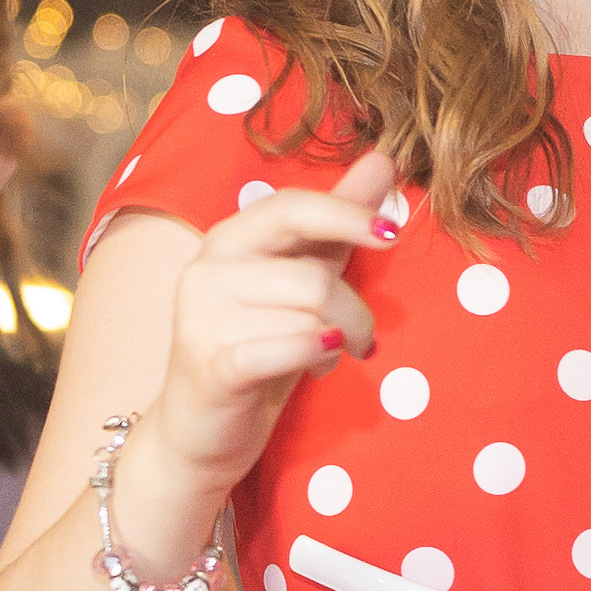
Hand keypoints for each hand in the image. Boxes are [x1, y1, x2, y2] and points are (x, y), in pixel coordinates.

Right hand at [144, 148, 401, 502]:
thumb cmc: (255, 347)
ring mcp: (203, 319)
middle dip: (353, 307)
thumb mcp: (299, 281)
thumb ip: (336, 224)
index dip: (347, 215)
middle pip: (309, 273)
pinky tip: (321, 363)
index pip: (291, 206)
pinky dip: (315, 354)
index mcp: (230, 240)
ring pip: (307, 317)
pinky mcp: (211, 368)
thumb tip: (383, 160)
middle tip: (367, 337)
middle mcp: (208, 270)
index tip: (392, 235)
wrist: (197, 430)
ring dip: (336, 342)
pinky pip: (285, 349)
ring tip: (326, 356)